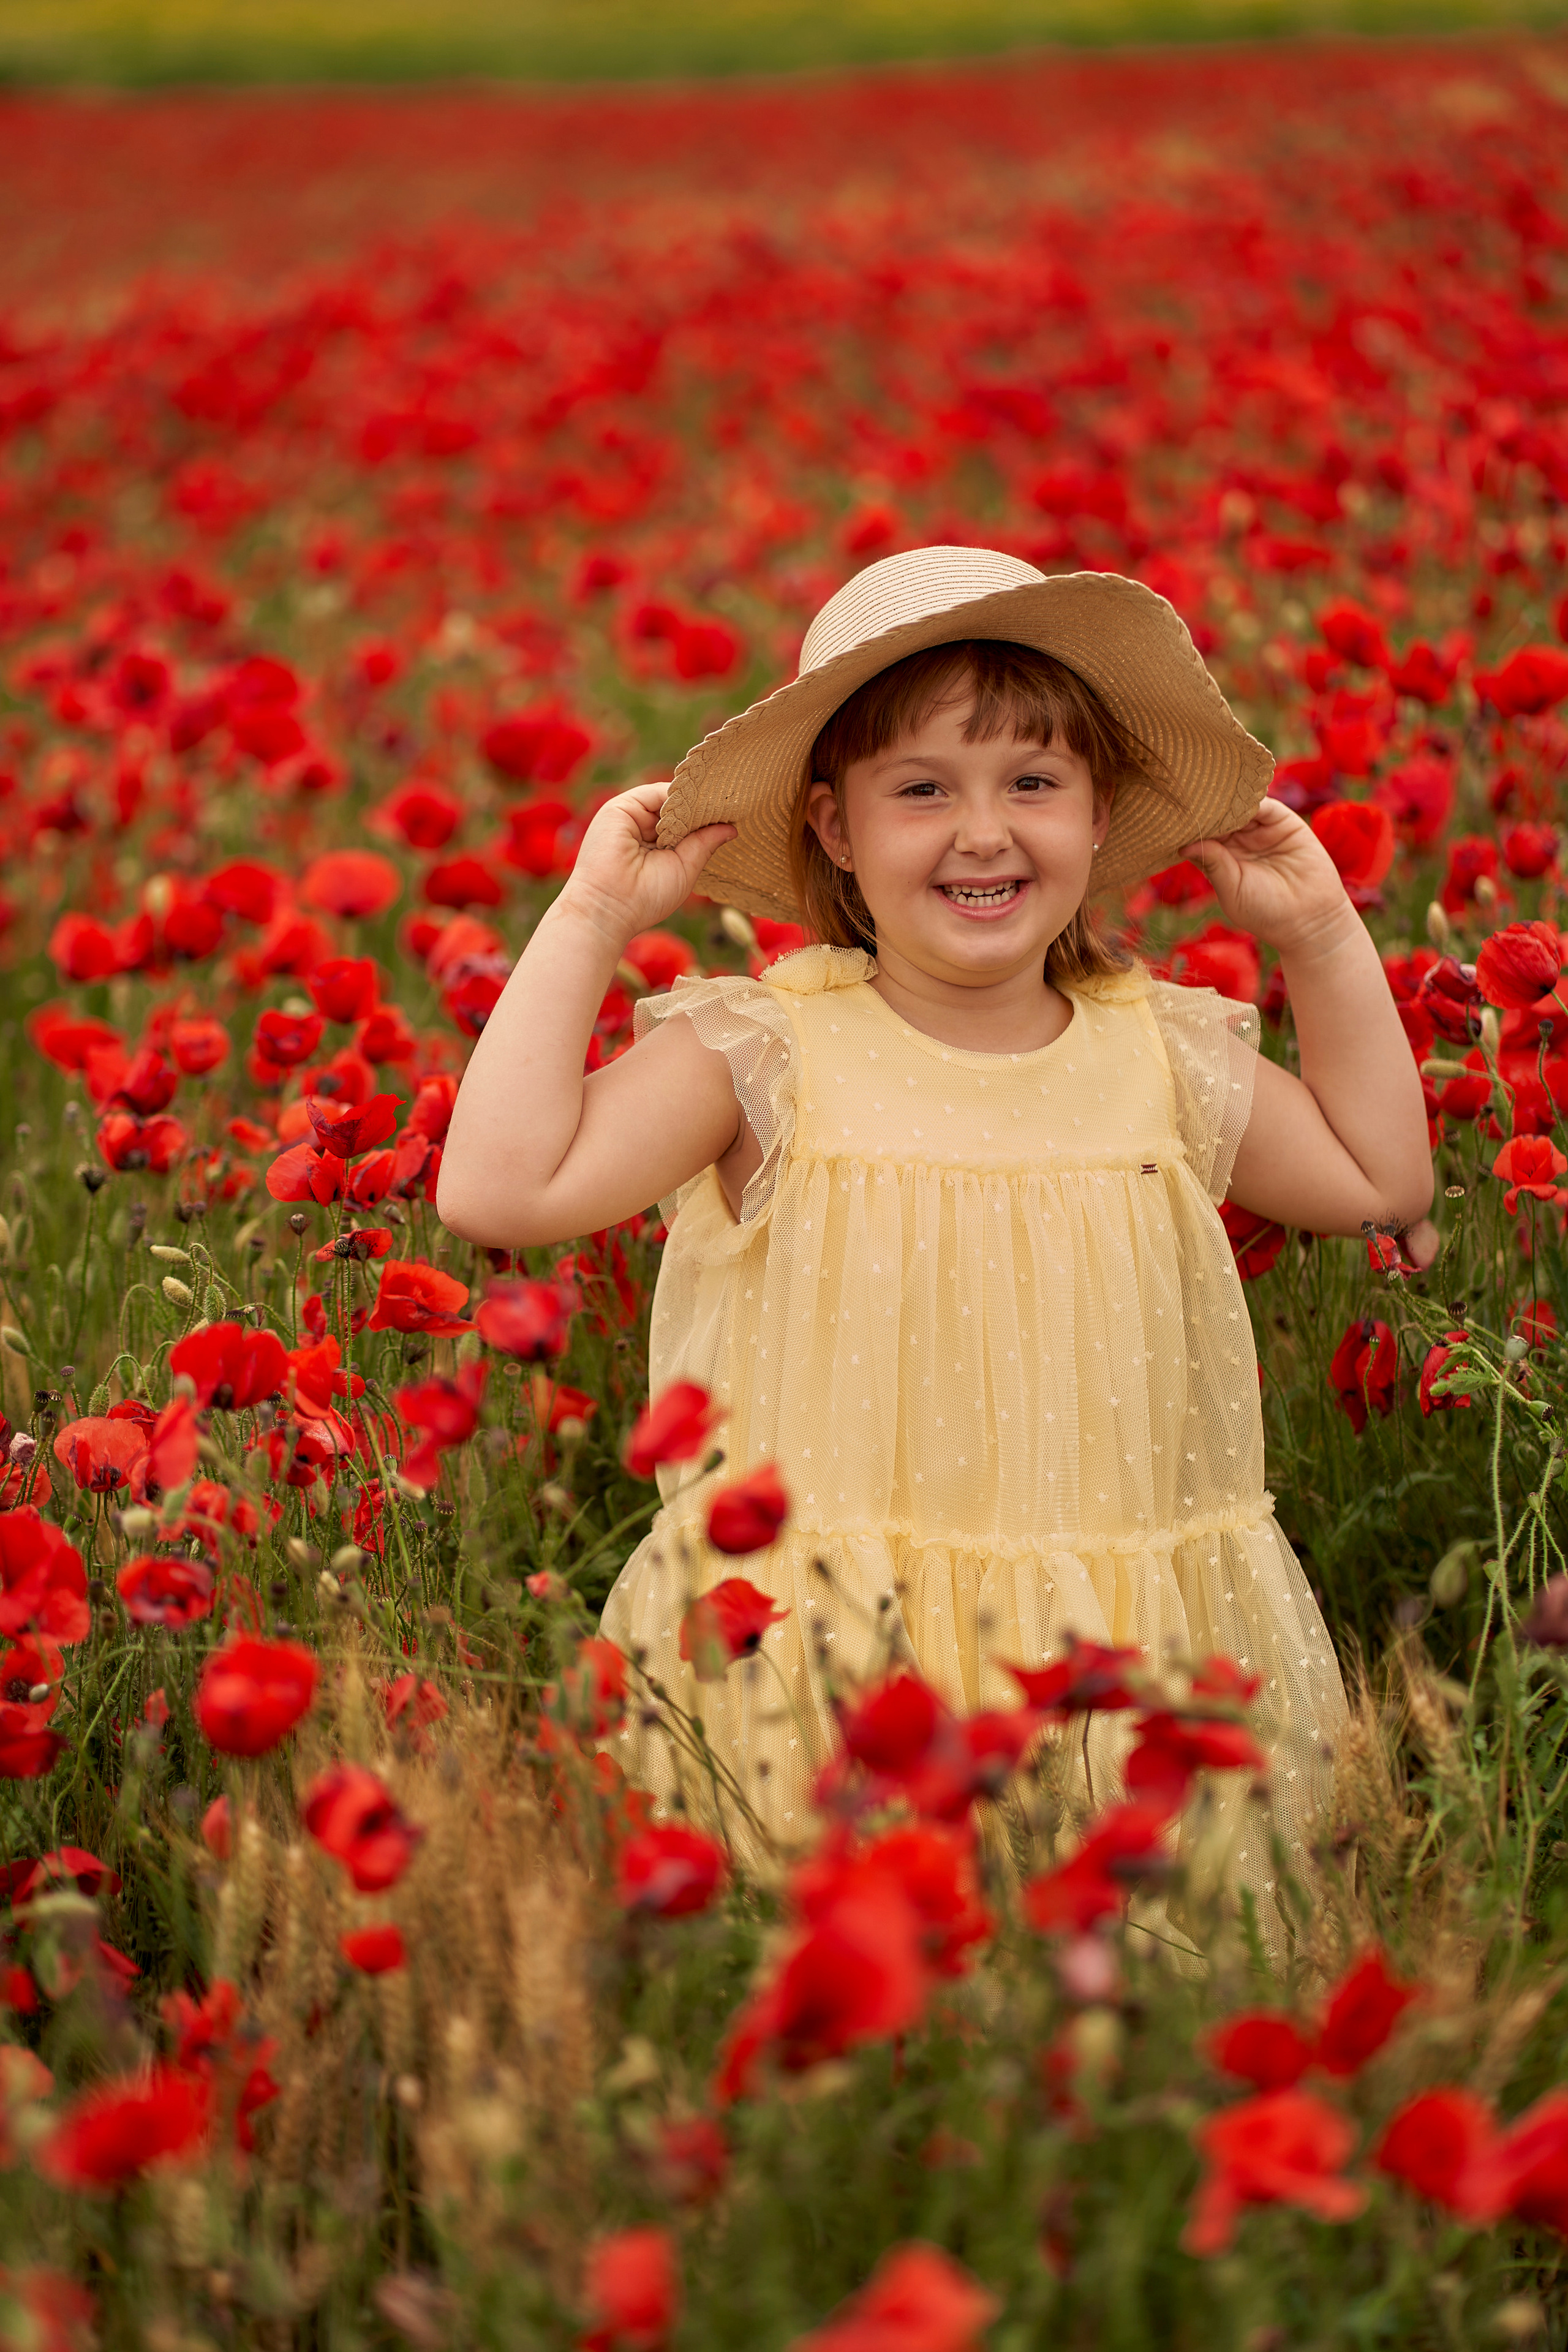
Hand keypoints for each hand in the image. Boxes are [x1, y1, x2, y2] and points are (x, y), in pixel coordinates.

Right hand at [556, 783, 736, 945]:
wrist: (608, 907)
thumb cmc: (645, 898)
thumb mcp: (684, 868)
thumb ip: (704, 843)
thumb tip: (731, 827)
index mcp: (655, 844)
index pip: (684, 822)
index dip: (705, 818)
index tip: (732, 815)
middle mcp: (641, 828)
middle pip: (677, 808)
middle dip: (702, 807)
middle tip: (734, 802)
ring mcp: (630, 816)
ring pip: (668, 798)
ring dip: (691, 801)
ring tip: (720, 802)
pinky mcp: (620, 808)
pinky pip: (655, 792)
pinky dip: (676, 797)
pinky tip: (696, 803)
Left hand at [1180, 800, 1353, 958]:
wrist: (1309, 918)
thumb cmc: (1266, 912)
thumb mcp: (1232, 889)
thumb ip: (1213, 864)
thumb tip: (1184, 846)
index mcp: (1221, 859)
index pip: (1201, 836)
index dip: (1191, 828)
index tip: (1174, 820)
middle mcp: (1239, 842)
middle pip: (1218, 818)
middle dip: (1205, 810)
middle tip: (1188, 800)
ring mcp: (1260, 830)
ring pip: (1238, 808)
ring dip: (1226, 803)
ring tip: (1210, 797)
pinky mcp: (1283, 822)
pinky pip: (1265, 806)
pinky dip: (1251, 800)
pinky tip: (1238, 799)